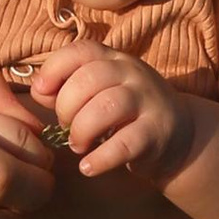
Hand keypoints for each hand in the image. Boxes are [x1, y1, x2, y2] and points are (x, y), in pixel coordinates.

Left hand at [23, 42, 195, 182]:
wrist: (179, 137)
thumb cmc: (126, 115)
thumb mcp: (100, 92)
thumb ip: (67, 89)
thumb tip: (38, 90)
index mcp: (114, 60)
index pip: (81, 51)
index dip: (54, 69)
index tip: (41, 92)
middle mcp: (133, 74)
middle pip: (89, 79)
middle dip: (66, 107)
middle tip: (66, 127)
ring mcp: (148, 102)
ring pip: (107, 106)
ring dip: (81, 130)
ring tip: (78, 146)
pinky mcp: (157, 133)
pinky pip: (125, 143)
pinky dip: (100, 158)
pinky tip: (88, 168)